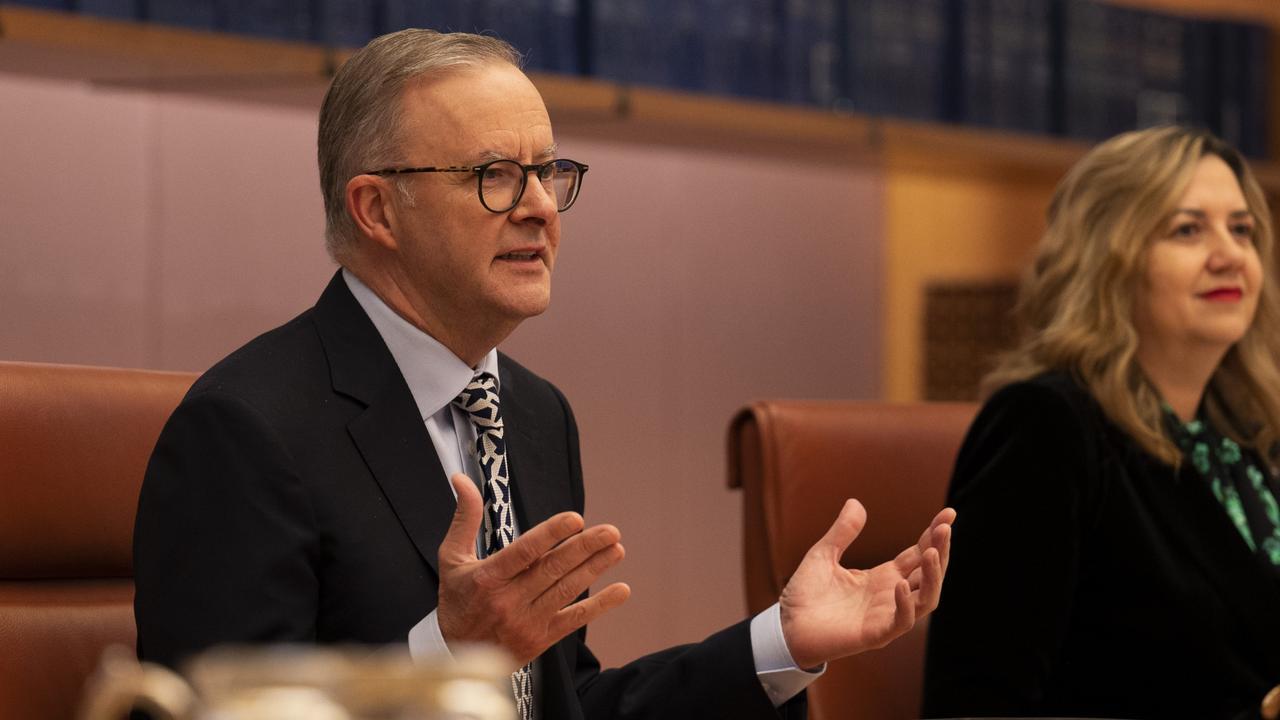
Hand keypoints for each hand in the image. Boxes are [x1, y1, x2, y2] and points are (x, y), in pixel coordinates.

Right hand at [436, 474, 630, 664]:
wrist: (456, 656)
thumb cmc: (457, 600)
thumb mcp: (452, 558)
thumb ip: (464, 518)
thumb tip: (462, 479)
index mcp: (488, 578)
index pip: (524, 552)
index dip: (551, 534)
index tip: (575, 519)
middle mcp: (508, 600)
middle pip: (552, 569)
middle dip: (585, 548)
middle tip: (610, 531)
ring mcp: (527, 622)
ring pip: (566, 591)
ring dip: (595, 569)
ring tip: (617, 549)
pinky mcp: (541, 639)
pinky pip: (574, 620)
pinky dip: (600, 606)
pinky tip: (620, 590)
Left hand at [779, 500, 953, 668]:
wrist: (786, 626)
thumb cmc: (805, 595)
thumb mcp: (823, 554)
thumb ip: (842, 532)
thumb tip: (856, 502)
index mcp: (883, 577)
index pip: (918, 554)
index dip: (934, 535)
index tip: (948, 513)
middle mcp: (891, 595)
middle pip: (928, 573)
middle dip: (941, 550)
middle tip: (946, 527)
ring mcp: (886, 616)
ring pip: (926, 599)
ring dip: (933, 576)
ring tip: (932, 552)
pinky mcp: (876, 635)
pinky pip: (901, 622)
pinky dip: (906, 605)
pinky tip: (902, 584)